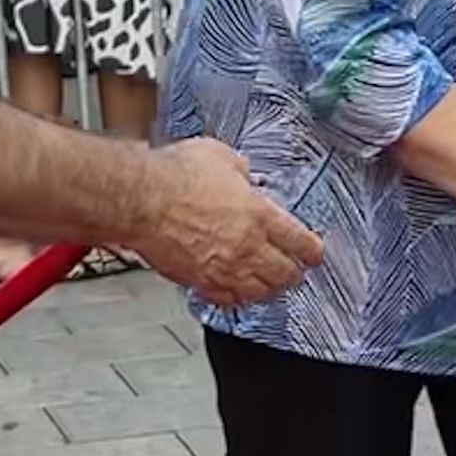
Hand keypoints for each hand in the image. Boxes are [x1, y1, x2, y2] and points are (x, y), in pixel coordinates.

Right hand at [132, 135, 323, 306]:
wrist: (141, 200)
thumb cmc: (174, 176)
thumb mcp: (219, 155)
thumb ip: (238, 169)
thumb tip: (242, 172)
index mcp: (260, 215)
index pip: (301, 242)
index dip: (312, 250)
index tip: (314, 252)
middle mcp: (247, 247)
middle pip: (285, 273)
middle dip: (294, 273)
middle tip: (296, 271)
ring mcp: (224, 268)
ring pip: (260, 292)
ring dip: (270, 289)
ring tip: (272, 287)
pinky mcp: (199, 281)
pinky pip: (227, 299)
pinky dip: (237, 298)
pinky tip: (238, 294)